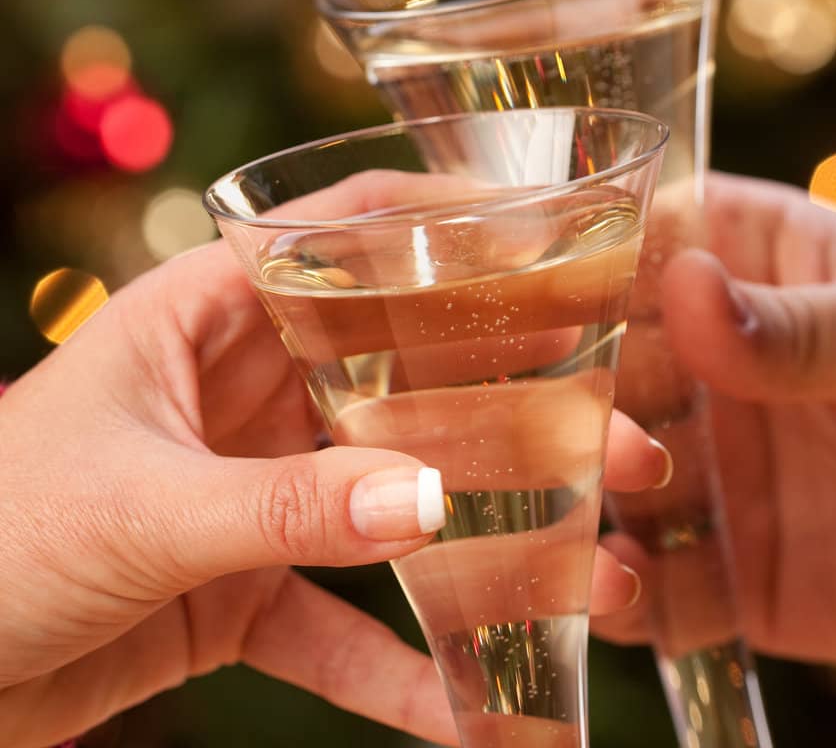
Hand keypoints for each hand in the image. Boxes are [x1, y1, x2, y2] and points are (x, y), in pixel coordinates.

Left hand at [0, 237, 664, 747]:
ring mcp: (244, 488)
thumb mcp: (143, 506)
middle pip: (390, 374)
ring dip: (471, 536)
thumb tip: (433, 499)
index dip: (435, 221)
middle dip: (497, 404)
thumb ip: (288, 507)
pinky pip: (335, 621)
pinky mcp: (234, 588)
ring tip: (582, 568)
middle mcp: (238, 389)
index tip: (547, 228)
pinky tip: (467, 713)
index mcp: (203, 316)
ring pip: (382, 497)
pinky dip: (395, 666)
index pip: (333, 235)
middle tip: (608, 434)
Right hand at [596, 171, 835, 675]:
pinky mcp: (741, 575)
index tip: (526, 295)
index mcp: (752, 265)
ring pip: (611, 478)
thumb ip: (798, 327)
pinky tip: (615, 591)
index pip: (636, 243)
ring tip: (600, 512)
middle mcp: (716, 364)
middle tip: (585, 427)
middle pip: (603, 363)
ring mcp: (723, 469)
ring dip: (584, 494)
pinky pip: (658, 587)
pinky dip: (621, 594)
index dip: (572, 263)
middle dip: (575, 391)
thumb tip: (683, 289)